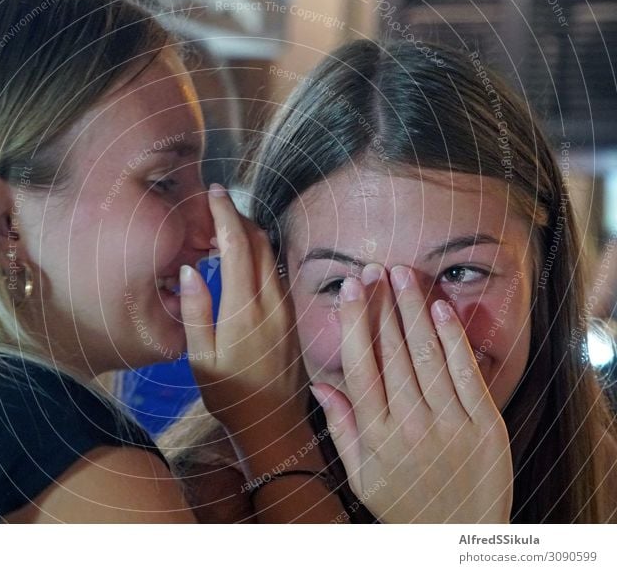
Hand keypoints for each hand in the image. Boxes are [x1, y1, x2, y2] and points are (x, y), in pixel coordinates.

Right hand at [179, 184, 308, 434]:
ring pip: (271, 253)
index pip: (236, 244)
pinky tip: (242, 257)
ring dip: (249, 232)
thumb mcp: (200, 359)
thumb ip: (196, 311)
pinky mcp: (292, 315)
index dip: (224, 212)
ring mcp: (286, 307)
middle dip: (237, 215)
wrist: (274, 424)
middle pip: (258, 240)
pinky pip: (276, 270)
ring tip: (223, 226)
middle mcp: (271, 301)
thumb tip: (190, 268)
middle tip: (214, 204)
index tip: (213, 191)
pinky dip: (259, 252)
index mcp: (244, 309)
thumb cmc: (230, 395)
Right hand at [311, 263, 512, 522]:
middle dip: (381, 304)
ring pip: (426, 354)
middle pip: (391, 351)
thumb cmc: (403, 502)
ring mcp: (450, 422)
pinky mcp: (485, 424)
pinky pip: (466, 372)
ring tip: (403, 275)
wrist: (459, 535)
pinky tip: (440, 308)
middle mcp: (410, 423)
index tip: (350, 287)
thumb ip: (340, 426)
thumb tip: (318, 382)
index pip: (360, 364)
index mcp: (376, 433)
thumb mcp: (360, 473)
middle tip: (374, 268)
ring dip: (413, 309)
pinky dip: (453, 337)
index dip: (354, 320)